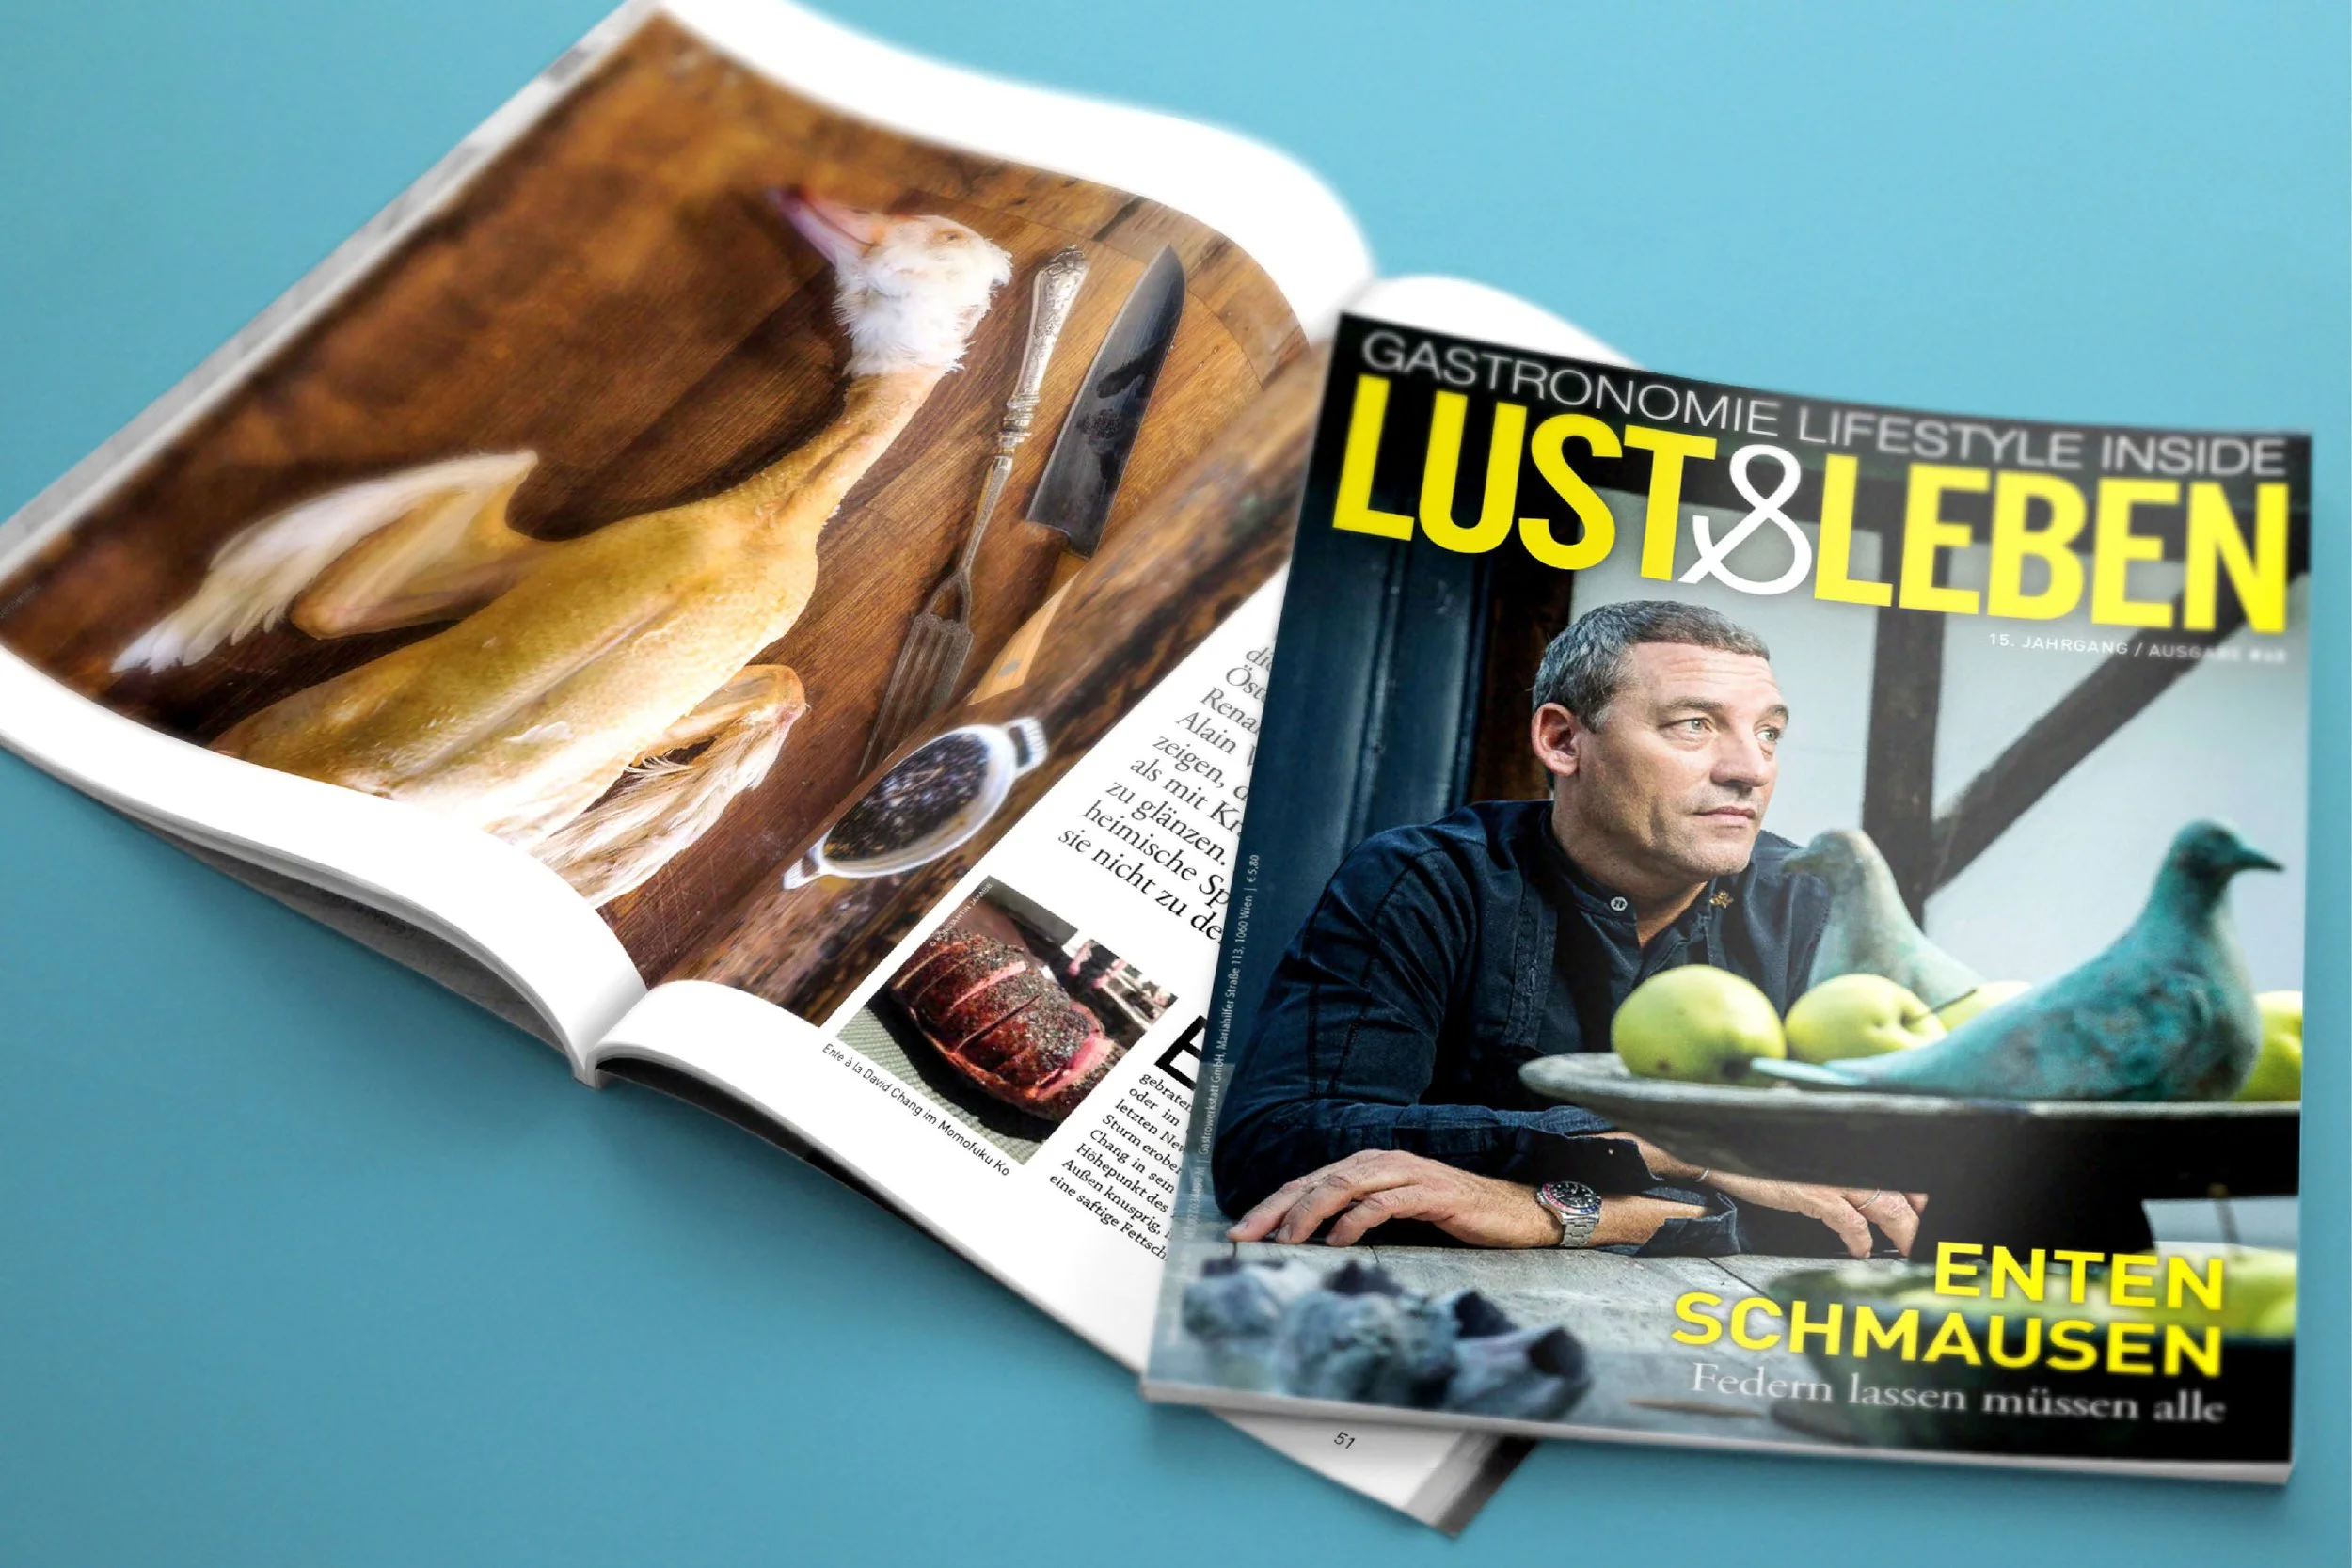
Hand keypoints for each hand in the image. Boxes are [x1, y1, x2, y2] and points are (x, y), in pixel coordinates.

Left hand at [1225, 1150, 1562, 1248]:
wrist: (1515, 1210)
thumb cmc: (1453, 1215)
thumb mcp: (1397, 1214)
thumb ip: (1358, 1218)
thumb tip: (1310, 1243)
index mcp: (1367, 1166)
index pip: (1308, 1182)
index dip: (1270, 1205)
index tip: (1239, 1233)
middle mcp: (1381, 1162)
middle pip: (1316, 1180)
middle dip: (1275, 1209)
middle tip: (1245, 1237)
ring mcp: (1407, 1174)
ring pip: (1344, 1186)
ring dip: (1309, 1213)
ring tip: (1285, 1240)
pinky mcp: (1431, 1192)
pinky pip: (1385, 1203)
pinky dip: (1356, 1220)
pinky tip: (1337, 1241)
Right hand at [1701, 1173, 1928, 1258]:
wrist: (1727, 1151)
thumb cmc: (1771, 1156)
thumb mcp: (1814, 1156)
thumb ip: (1843, 1168)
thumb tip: (1869, 1193)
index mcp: (1854, 1149)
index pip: (1904, 1169)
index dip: (1924, 1196)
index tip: (1932, 1215)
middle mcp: (1851, 1159)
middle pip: (1906, 1191)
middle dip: (1923, 1220)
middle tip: (1928, 1242)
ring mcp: (1834, 1175)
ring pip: (1889, 1207)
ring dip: (1904, 1234)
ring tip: (1908, 1251)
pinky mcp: (1814, 1193)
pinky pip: (1850, 1223)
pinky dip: (1860, 1241)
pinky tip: (1860, 1251)